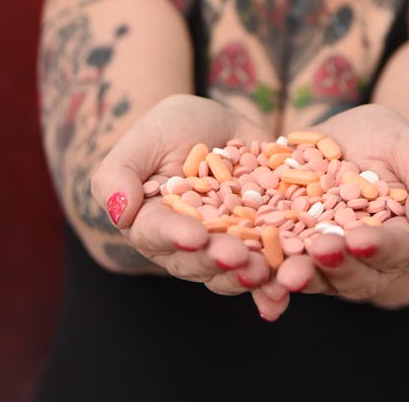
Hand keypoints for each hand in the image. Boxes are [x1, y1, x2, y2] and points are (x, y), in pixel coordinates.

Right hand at [90, 94, 289, 318]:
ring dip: (247, 277)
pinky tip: (291, 284)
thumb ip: (119, 174)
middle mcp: (185, 246)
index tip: (194, 236)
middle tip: (237, 257)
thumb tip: (118, 211)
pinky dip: (277, 279)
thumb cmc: (171, 129)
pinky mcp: (259, 243)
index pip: (157, 234)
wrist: (220, 125)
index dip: (176, 236)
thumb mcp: (144, 139)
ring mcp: (224, 248)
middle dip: (217, 261)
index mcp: (151, 224)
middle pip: (197, 262)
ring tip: (265, 271)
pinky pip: (268, 264)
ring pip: (232, 272)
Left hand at [275, 104, 408, 305]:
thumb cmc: (385, 140)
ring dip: (302, 276)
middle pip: (356, 274)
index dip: (379, 247)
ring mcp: (328, 261)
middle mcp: (367, 261)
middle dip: (337, 264)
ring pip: (318, 277)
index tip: (359, 240)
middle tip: (318, 251)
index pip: (397, 249)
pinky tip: (255, 271)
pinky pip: (282, 267)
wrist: (339, 139)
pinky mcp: (293, 252)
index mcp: (404, 239)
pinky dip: (269, 274)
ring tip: (285, 272)